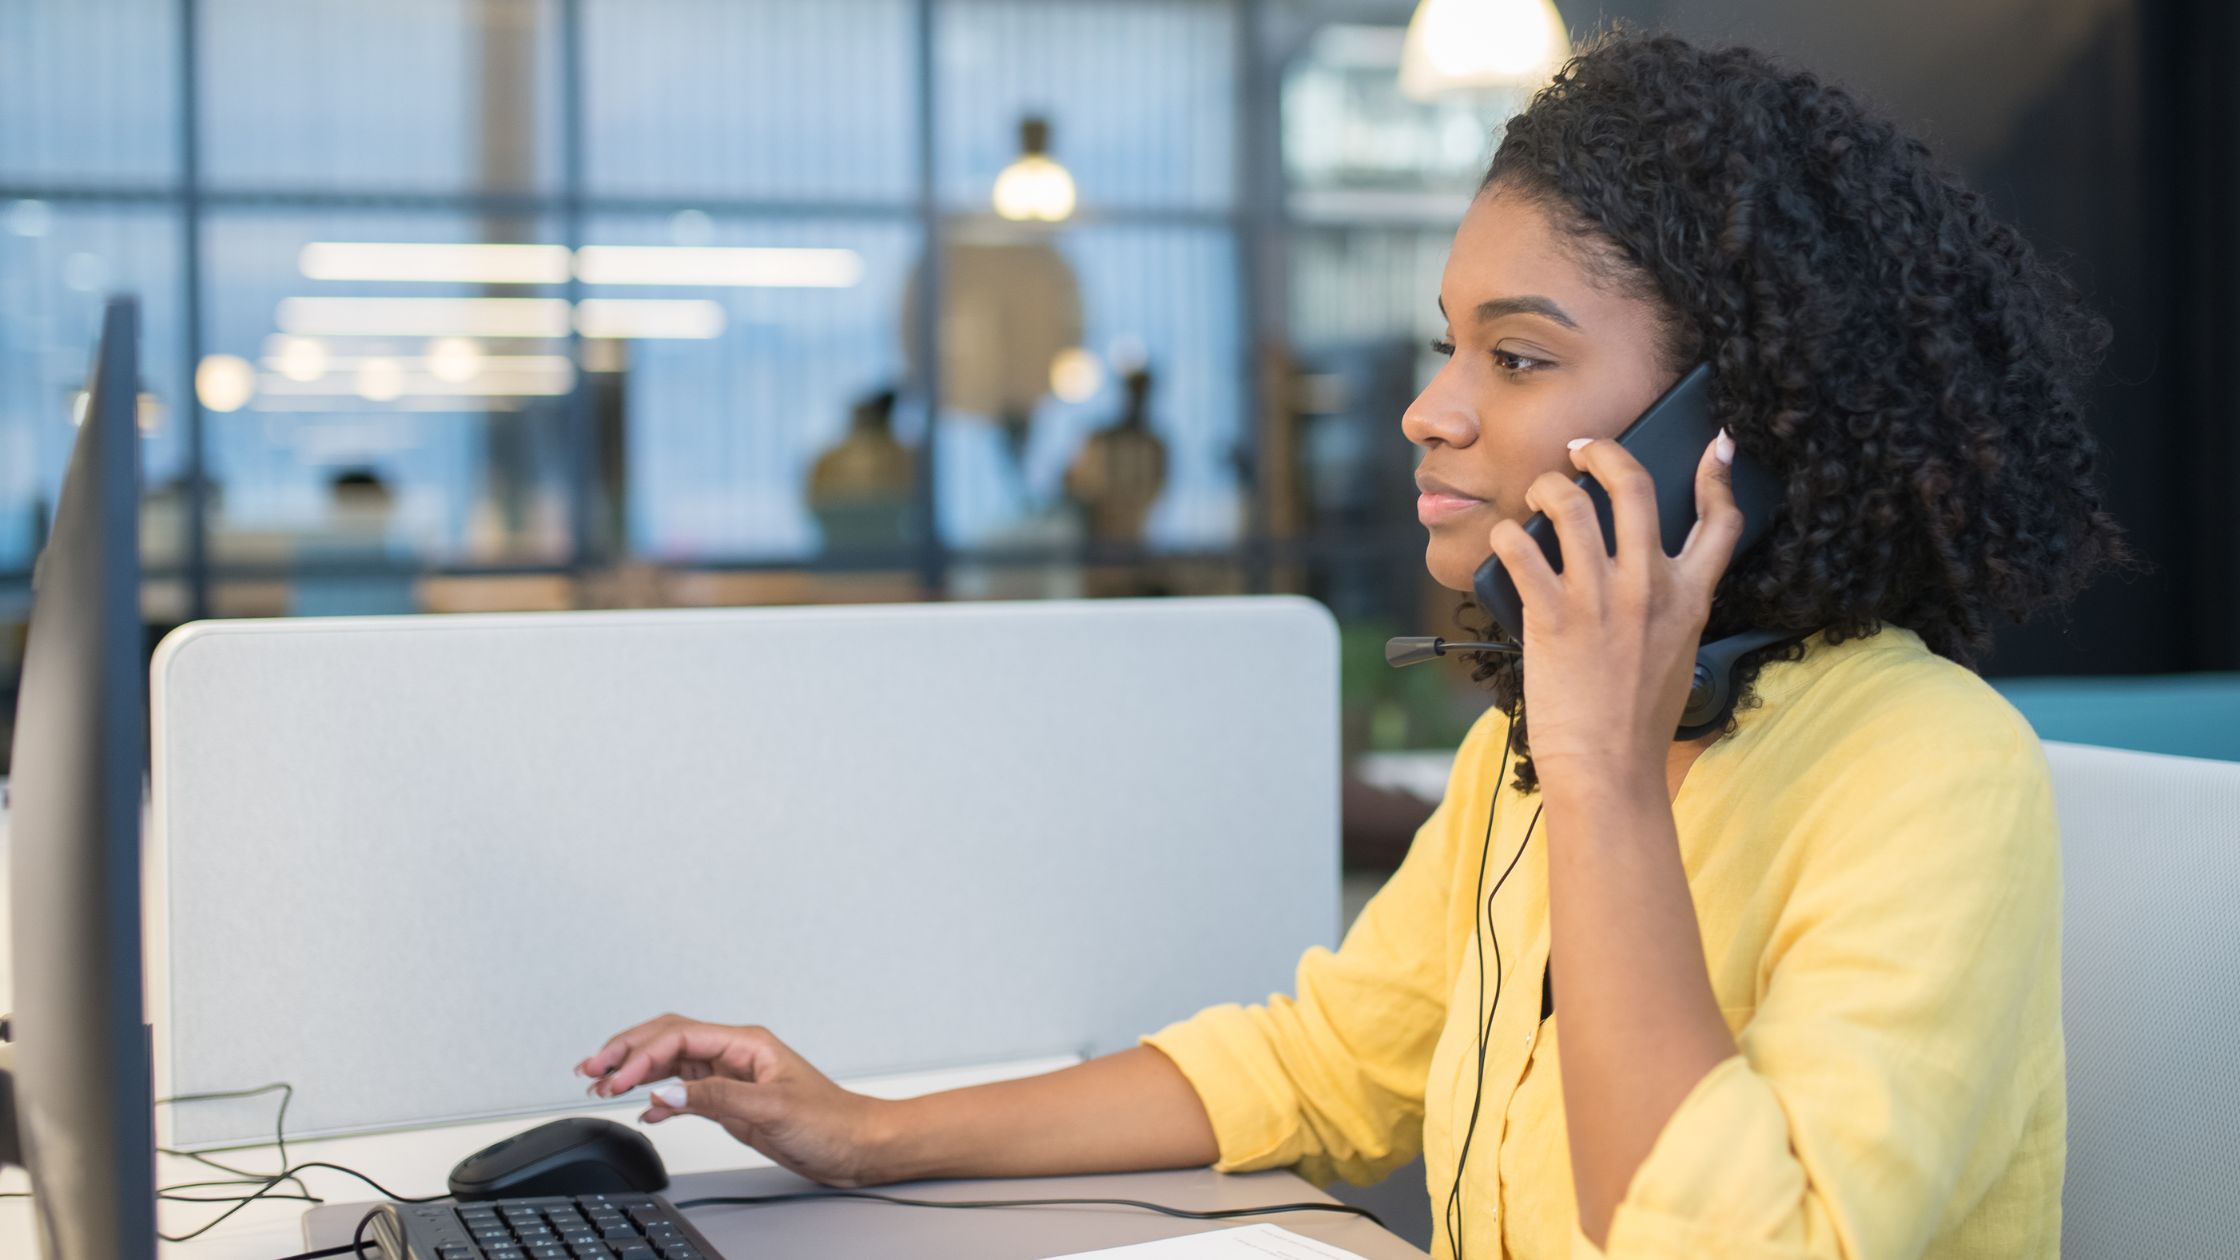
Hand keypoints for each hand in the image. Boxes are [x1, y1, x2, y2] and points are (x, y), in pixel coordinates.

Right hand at [576, 1014, 891, 1186]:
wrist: (856, 1146)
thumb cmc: (831, 1120)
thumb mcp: (773, 1107)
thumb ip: (717, 1097)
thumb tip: (667, 1093)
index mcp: (746, 1043)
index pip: (679, 1037)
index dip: (641, 1055)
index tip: (615, 1079)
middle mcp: (734, 1053)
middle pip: (667, 1040)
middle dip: (626, 1051)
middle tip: (590, 1070)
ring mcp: (731, 1077)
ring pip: (671, 1064)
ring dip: (636, 1072)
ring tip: (602, 1085)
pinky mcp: (731, 1101)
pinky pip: (684, 1091)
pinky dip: (659, 1097)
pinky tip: (644, 1109)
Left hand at [1485, 430, 1743, 781]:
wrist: (1609, 768)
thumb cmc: (1637, 721)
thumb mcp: (1677, 654)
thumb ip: (1669, 606)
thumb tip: (1645, 570)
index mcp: (1690, 597)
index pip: (1721, 522)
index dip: (1718, 475)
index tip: (1713, 445)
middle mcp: (1649, 586)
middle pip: (1633, 485)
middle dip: (1603, 452)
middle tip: (1582, 450)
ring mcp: (1599, 597)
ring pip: (1568, 503)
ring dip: (1546, 486)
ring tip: (1536, 494)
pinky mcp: (1552, 614)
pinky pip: (1518, 546)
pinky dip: (1505, 535)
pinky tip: (1505, 542)